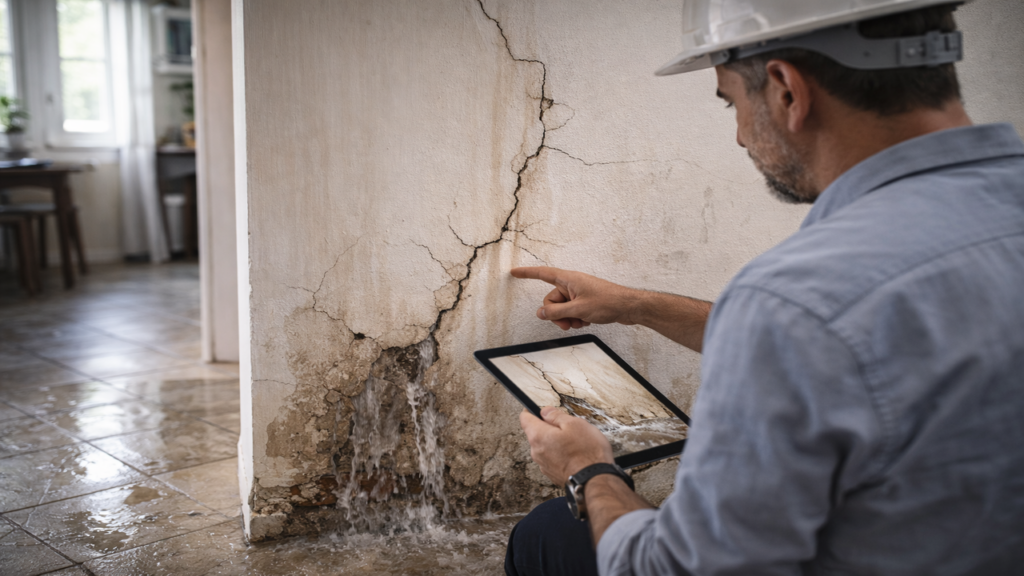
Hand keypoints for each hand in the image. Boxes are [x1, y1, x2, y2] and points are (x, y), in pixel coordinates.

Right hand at [510, 267, 640, 330]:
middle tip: (567, 323)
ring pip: (561, 309)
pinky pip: (571, 312)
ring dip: (567, 319)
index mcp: (569, 279)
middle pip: (551, 300)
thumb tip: (540, 313)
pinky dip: (576, 319)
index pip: (543, 274)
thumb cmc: (607, 302)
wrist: (629, 307)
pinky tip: (587, 322)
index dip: (527, 273)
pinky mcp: (585, 302)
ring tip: (581, 322)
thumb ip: (556, 313)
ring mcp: (578, 293)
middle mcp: (572, 284)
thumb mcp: (578, 310)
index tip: (514, 272)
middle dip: (556, 315)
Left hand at [520, 407, 613, 485]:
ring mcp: (544, 465)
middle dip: (549, 427)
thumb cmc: (587, 453)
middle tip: (568, 426)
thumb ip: (556, 416)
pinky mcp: (552, 474)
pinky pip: (553, 458)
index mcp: (538, 436)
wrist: (595, 481)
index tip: (540, 409)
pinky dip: (561, 454)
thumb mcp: (575, 424)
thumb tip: (545, 411)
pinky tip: (575, 454)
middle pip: (536, 433)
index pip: (525, 419)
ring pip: (546, 446)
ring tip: (575, 442)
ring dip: (556, 442)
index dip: (532, 411)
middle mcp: (536, 452)